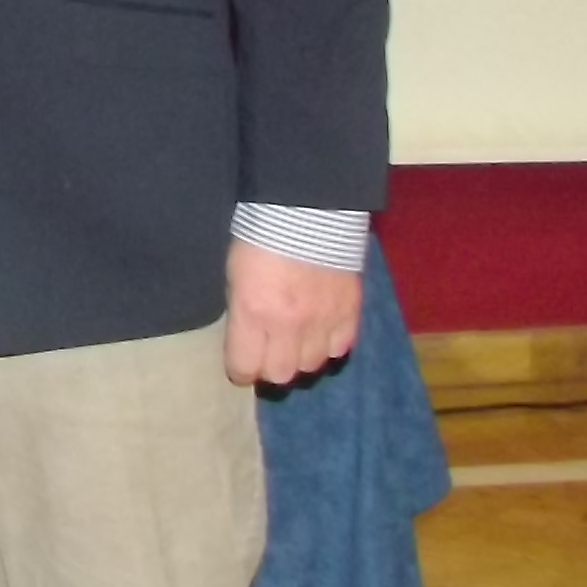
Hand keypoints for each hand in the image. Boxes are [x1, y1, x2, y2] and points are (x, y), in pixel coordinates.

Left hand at [225, 241, 361, 384]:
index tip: (241, 367)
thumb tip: (247, 340)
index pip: (245, 366)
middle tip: (269, 354)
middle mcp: (289, 324)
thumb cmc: (260, 238)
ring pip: (312, 365)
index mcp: (253, 312)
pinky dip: (330, 345)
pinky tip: (322, 331)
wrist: (308, 211)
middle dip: (270, 368)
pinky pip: (341, 348)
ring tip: (296, 342)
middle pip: (281, 374)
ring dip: (301, 357)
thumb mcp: (235, 275)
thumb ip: (242, 313)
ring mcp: (323, 321)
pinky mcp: (350, 312)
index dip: (240, 371)